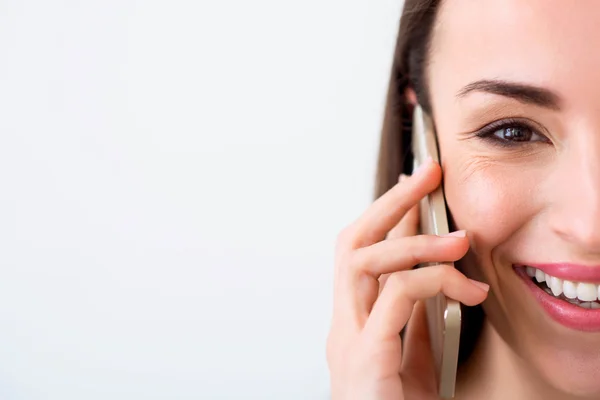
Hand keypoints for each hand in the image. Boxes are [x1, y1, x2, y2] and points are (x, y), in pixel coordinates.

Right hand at [326, 158, 488, 399]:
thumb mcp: (413, 353)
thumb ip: (416, 313)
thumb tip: (436, 269)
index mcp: (355, 319)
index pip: (363, 249)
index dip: (388, 211)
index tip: (418, 182)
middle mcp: (343, 322)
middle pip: (351, 242)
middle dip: (390, 202)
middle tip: (427, 174)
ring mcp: (348, 339)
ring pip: (362, 260)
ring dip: (413, 240)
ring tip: (458, 238)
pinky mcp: (364, 359)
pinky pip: (393, 299)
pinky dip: (429, 282)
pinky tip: (464, 288)